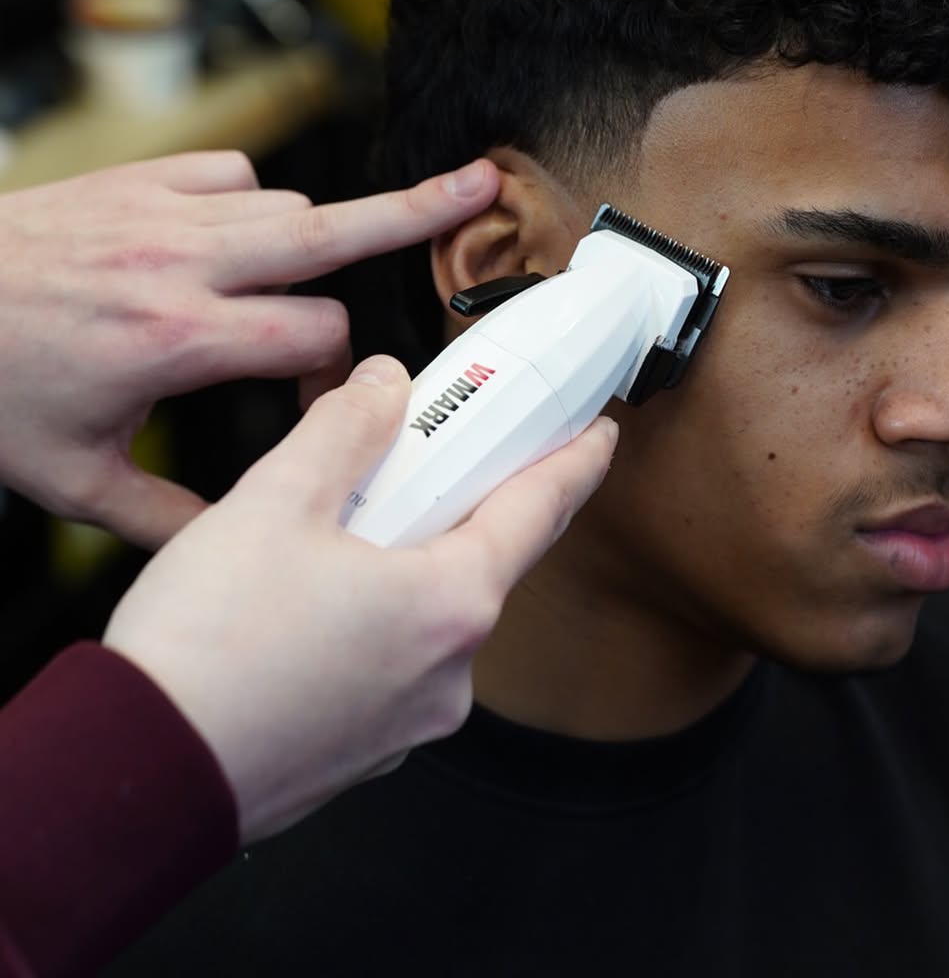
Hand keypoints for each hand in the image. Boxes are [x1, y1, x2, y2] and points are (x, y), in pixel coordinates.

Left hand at [0, 152, 497, 546]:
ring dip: (321, 239)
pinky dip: (254, 205)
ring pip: (290, 206)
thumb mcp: (70, 479)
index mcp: (178, 341)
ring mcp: (162, 212)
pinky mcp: (140, 179)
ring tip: (349, 249)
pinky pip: (235, 176)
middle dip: (419, 211)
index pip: (318, 339)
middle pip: (335, 230)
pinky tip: (237, 240)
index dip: (339, 376)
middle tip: (482, 187)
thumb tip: (232, 545)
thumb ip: (166, 516)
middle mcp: (184, 265)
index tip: (321, 401)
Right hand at [102, 354, 616, 841]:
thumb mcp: (278, 500)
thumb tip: (384, 388)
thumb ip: (346, 429)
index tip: (597, 436)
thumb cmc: (209, 648)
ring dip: (398, 565)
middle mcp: (447, 673)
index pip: (540, 511)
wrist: (139, 772)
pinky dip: (366, 622)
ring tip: (330, 534)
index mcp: (450, 603)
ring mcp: (407, 722)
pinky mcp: (363, 750)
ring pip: (425, 614)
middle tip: (418, 460)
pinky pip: (387, 663)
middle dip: (453, 505)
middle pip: (477, 560)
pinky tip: (303, 607)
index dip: (573, 462)